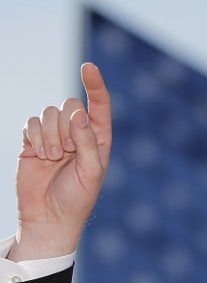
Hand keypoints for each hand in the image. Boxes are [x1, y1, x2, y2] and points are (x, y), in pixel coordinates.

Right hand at [10, 62, 111, 260]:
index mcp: (98, 139)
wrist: (49, 216)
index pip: (99, 106)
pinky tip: (40, 155)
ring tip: (54, 158)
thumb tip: (78, 114)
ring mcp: (54, 135)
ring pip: (49, 112)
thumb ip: (88, 142)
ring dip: (50, 135)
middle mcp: (77, 134)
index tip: (88, 66)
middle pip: (69, 105)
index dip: (95, 85)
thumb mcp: (91, 172)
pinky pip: (31, 122)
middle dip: (66, 127)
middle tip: (67, 153)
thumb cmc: (77, 198)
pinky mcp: (33, 139)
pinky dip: (35, 137)